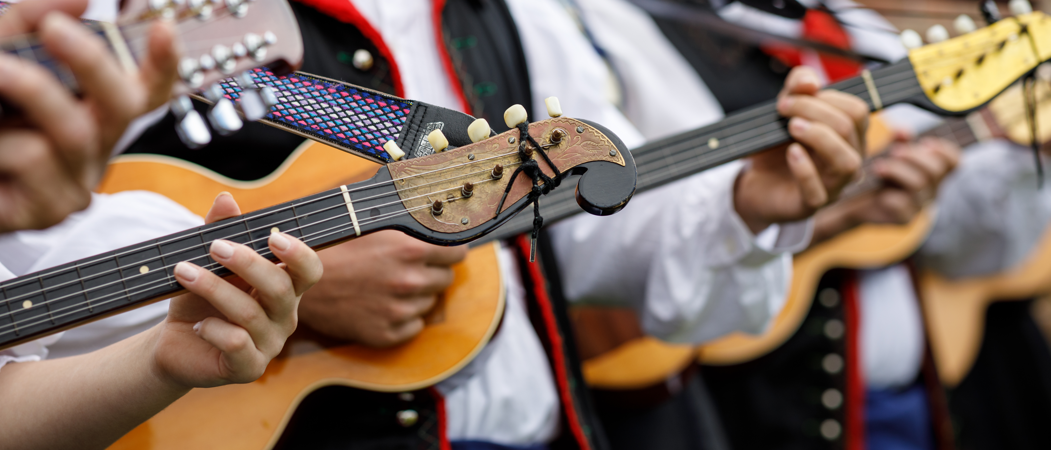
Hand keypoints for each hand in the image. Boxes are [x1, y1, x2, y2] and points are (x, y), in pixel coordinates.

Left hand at [0, 0, 178, 231]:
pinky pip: (34, 160)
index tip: (164, 29)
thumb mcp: (2, 61)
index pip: (146, 88)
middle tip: (53, 28)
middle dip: (92, 62)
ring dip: (27, 90)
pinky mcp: (51, 209)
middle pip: (123, 105)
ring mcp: (77, 180)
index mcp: (93, 109)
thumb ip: (27, 26)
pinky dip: (0, 143)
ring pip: (74, 131)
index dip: (164, 63)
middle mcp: (96, 143)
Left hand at [151, 193, 322, 387]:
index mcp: (285, 288)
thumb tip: (226, 199)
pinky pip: (238, 343)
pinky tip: (197, 325)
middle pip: (281, 288)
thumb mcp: (207, 262)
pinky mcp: (248, 368)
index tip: (272, 236)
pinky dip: (213, 329)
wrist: (176, 343)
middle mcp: (284, 316)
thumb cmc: (200, 300)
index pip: (310, 271)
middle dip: (247, 263)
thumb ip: (220, 230)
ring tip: (183, 272)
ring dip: (213, 288)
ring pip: (251, 313)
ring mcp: (269, 344)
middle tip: (214, 246)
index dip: (299, 254)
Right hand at [299, 230, 468, 346]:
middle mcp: (408, 280)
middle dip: (432, 273)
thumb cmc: (333, 247)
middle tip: (408, 268)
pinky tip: (382, 304)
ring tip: (387, 285)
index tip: (443, 252)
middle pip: (446, 279)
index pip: (457, 253)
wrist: (296, 281)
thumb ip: (408, 224)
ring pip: (429, 303)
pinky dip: (404, 318)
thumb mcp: (373, 224)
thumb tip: (439, 214)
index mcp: (408, 249)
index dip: (450, 251)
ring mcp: (398, 310)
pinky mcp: (386, 334)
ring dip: (416, 295)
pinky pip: (413, 326)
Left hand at [734, 66, 866, 232]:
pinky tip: (791, 152)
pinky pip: (817, 190)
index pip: (857, 111)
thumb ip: (796, 88)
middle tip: (783, 108)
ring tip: (792, 127)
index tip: (791, 96)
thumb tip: (809, 81)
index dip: (827, 97)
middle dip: (814, 110)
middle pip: (849, 128)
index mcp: (849, 136)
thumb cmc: (776, 147)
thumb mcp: (783, 111)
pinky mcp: (811, 204)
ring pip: (846, 161)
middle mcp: (849, 159)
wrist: (755, 182)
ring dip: (818, 136)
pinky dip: (804, 168)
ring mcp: (834, 185)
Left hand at [812, 137, 959, 243]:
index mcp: (934, 173)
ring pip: (918, 185)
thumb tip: (903, 131)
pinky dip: (891, 196)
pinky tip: (880, 193)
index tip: (924, 142)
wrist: (858, 204)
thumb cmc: (881, 176)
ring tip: (878, 167)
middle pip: (935, 170)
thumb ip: (900, 142)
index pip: (954, 162)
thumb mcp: (891, 156)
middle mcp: (931, 190)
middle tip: (894, 151)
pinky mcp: (903, 218)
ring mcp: (919, 205)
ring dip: (898, 171)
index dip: (943, 150)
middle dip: (914, 156)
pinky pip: (903, 206)